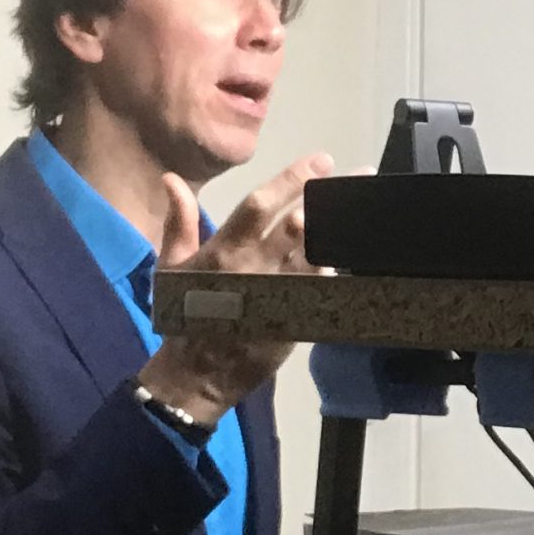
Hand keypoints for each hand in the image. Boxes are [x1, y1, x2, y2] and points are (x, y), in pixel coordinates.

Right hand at [137, 151, 333, 421]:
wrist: (196, 374)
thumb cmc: (184, 314)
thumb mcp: (171, 266)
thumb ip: (179, 221)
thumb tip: (171, 180)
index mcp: (224, 250)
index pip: (261, 205)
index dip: (292, 180)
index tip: (321, 161)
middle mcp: (254, 268)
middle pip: (299, 225)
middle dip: (328, 198)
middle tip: (359, 176)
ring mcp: (277, 295)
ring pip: (316, 255)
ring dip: (338, 231)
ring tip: (362, 208)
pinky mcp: (294, 319)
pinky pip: (321, 289)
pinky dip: (334, 269)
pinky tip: (349, 252)